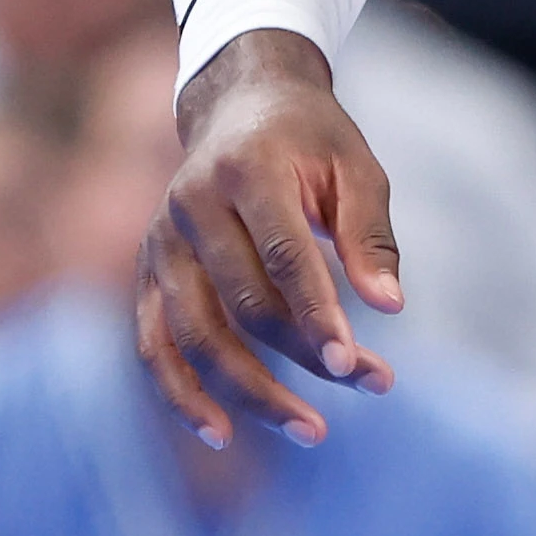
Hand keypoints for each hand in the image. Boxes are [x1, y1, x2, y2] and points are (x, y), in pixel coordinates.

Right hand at [137, 32, 406, 449]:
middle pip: (244, 303)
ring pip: (195, 335)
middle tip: (372, 383)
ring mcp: (161, 242)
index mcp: (246, 170)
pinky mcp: (147, 273)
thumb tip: (389, 307)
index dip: (317, 313)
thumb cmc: (309, 139)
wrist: (237, 104)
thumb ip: (369, 235)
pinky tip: (222, 432)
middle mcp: (192, 206)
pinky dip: (181, 393)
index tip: (353, 363)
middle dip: (305, 354)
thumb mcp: (356, 166)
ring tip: (311, 429)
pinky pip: (154, 344)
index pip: (282, 255)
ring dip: (251, 391)